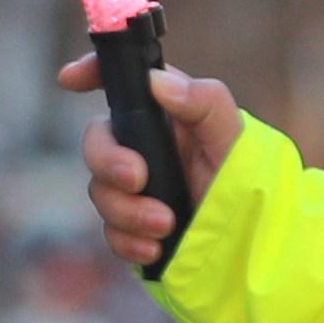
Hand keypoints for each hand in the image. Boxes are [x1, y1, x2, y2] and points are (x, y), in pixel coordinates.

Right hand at [54, 57, 242, 272]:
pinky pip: (110, 231)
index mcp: (165, 115)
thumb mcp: (232, 137)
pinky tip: (156, 248)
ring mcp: (134, 188)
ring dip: (127, 211)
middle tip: (136, 179)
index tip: (71, 80)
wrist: (253, 246)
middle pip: (96, 141)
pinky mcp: (132, 226)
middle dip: (108, 162)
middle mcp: (143, 146)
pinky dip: (129, 241)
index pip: (121, 84)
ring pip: (99, 191)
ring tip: (166, 224)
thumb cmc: (248, 181)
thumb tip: (158, 83)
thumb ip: (203, 102)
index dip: (91, 73)